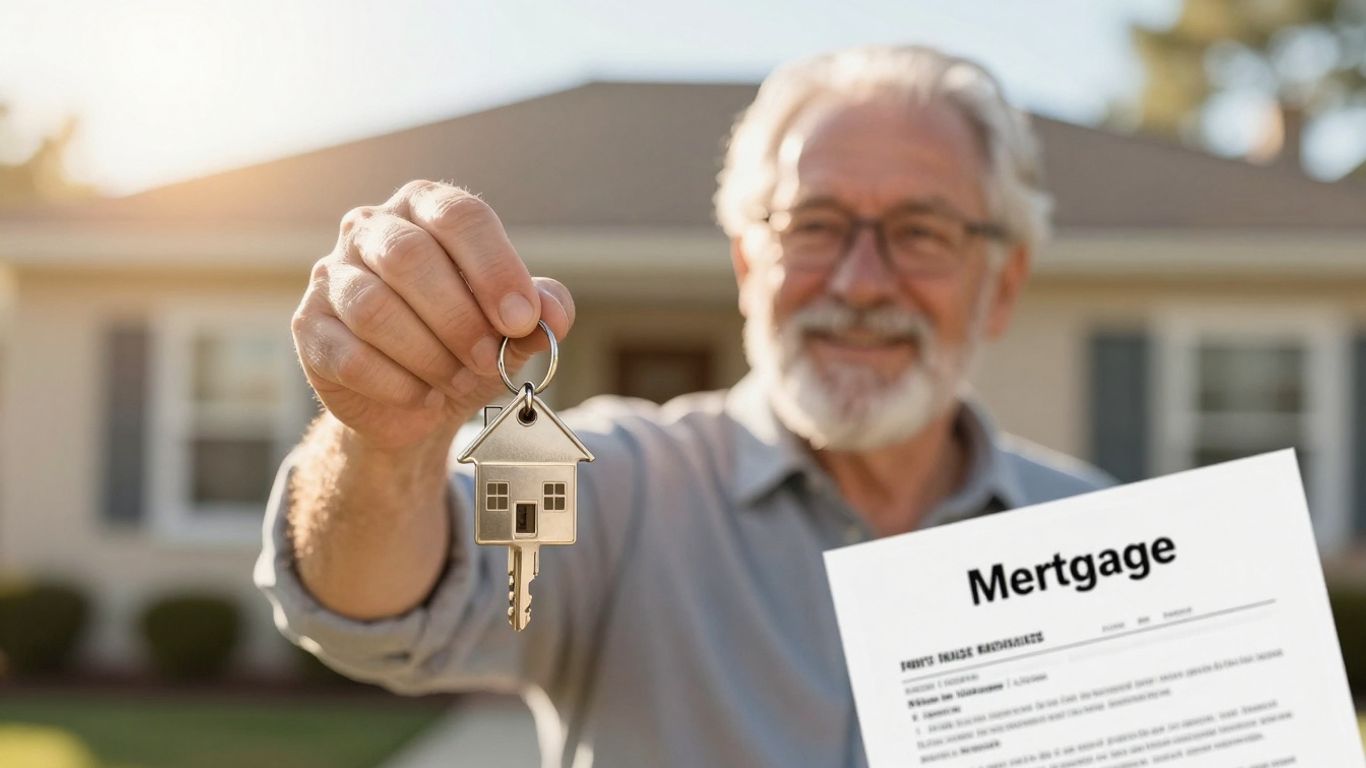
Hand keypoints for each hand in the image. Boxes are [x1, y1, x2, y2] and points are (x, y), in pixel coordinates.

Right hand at [291, 180, 574, 453]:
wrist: (416, 399)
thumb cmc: (467, 342)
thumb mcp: (513, 326)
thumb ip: (541, 311)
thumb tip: (553, 314)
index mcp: (424, 207)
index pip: (458, 215)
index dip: (494, 267)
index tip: (522, 319)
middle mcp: (369, 229)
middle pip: (409, 257)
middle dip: (459, 318)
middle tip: (488, 358)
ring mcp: (331, 276)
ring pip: (374, 309)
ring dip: (428, 355)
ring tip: (457, 380)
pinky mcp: (309, 328)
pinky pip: (349, 356)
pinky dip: (397, 384)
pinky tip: (422, 395)